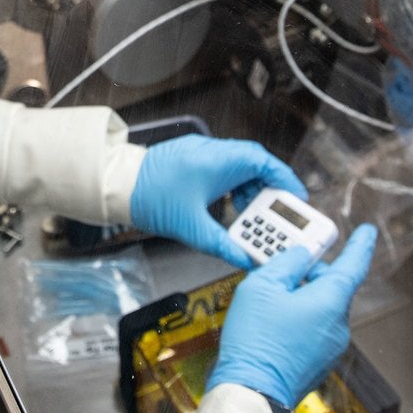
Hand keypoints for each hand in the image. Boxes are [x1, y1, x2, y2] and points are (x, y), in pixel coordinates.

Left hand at [128, 135, 305, 266]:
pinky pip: (223, 168)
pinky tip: (231, 208)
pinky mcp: (191, 159)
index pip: (264, 162)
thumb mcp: (192, 229)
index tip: (297, 198)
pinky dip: (233, 186)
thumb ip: (224, 246)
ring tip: (254, 216)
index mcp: (217, 161)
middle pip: (255, 165)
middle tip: (279, 213)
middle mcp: (212, 151)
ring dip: (250, 190)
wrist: (116, 184)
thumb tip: (247, 260)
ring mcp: (201, 153)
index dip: (285, 179)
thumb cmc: (149, 198)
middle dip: (270, 189)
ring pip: (239, 167)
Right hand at [206, 224, 377, 406]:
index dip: (360, 245)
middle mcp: (338, 325)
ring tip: (268, 297)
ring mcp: (330, 347)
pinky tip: (273, 320)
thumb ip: (286, 262)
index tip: (367, 232)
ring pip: (320, 308)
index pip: (354, 265)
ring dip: (300, 297)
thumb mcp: (262, 286)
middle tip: (282, 264)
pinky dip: (299, 318)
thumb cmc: (256, 340)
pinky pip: (314, 329)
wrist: (251, 389)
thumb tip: (300, 254)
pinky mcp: (319, 362)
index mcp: (331, 302)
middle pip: (330, 286)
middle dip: (309, 273)